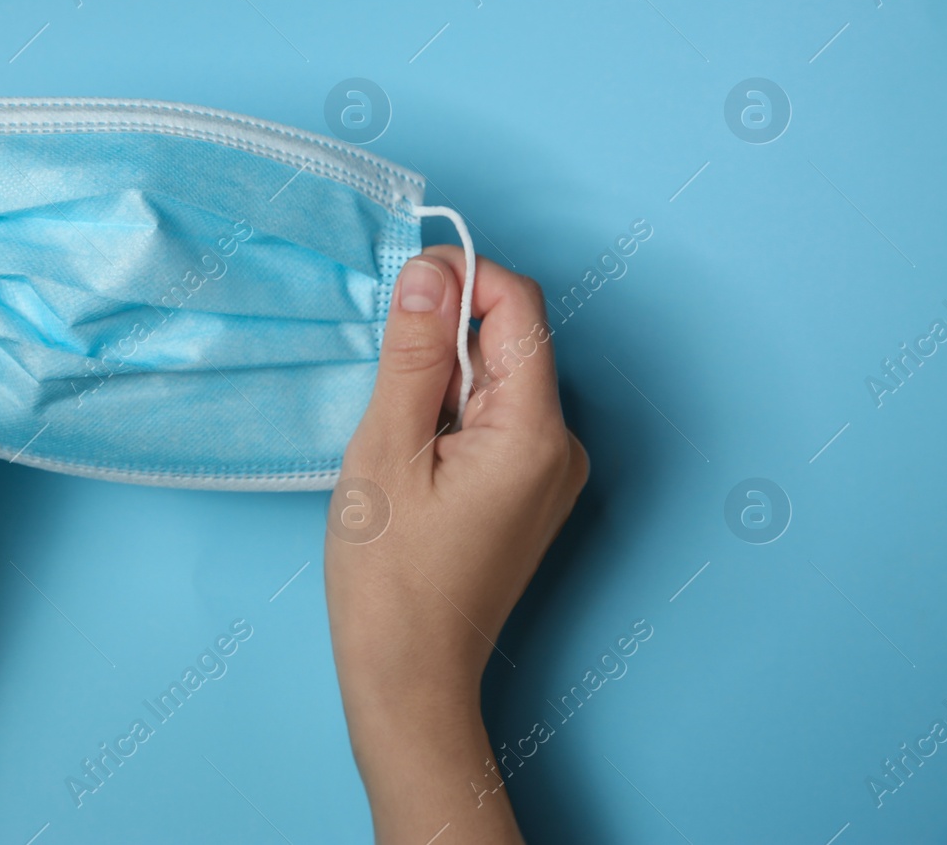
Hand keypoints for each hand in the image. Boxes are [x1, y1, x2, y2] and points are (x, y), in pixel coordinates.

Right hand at [325, 247, 587, 843]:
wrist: (408, 676)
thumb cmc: (388, 576)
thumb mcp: (386, 451)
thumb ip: (412, 354)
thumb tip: (429, 269)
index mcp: (534, 431)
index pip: (518, 305)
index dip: (460, 278)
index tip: (399, 291)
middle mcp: (561, 445)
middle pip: (508, 340)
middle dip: (442, 339)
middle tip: (384, 388)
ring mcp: (550, 471)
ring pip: (497, 378)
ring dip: (441, 380)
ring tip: (395, 439)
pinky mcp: (530, 490)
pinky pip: (495, 418)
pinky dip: (450, 414)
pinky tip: (412, 458)